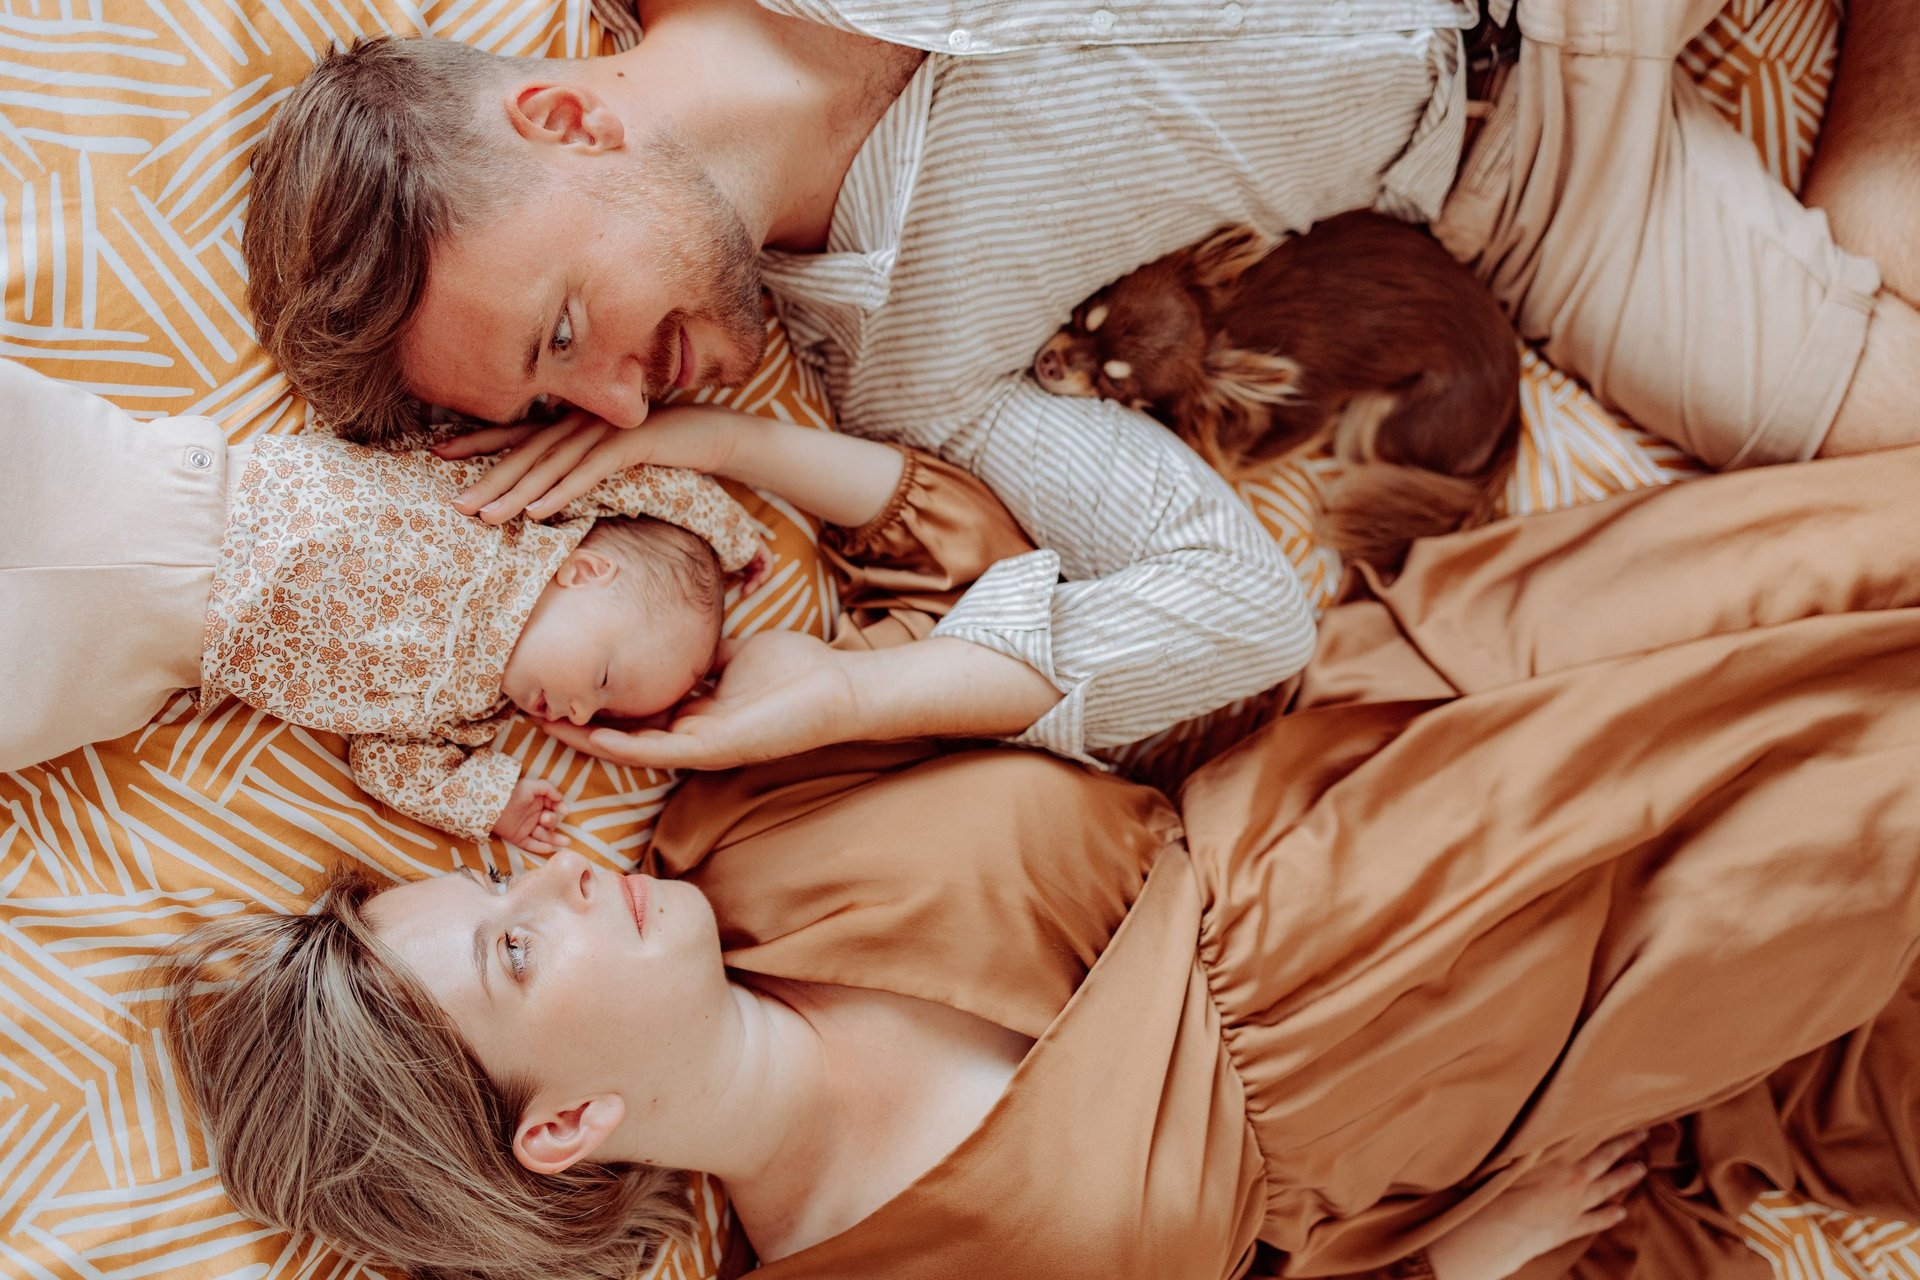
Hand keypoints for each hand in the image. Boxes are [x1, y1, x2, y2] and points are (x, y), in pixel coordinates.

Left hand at [435, 406, 741, 523]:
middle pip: (526, 452)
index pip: (517, 432)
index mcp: (573, 422)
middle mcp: (582, 421)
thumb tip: (544, 490)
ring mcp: (606, 430)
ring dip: (518, 492)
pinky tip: (540, 513)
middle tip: (455, 506)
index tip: (435, 452)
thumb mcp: (612, 456)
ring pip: (552, 465)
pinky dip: (563, 492)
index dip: (476, 440)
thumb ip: (579, 462)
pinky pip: (589, 472)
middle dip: (488, 479)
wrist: (713, 434)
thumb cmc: (659, 450)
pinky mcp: (631, 443)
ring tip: (487, 518)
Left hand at [491, 777, 569, 852]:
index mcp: (538, 803)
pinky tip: (549, 848)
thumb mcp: (531, 785)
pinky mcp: (519, 838)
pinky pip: (531, 845)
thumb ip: (548, 789)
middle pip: (550, 822)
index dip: (560, 808)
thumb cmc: (513, 792)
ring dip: (555, 840)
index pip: (553, 807)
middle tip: (545, 819)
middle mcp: (534, 816)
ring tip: (566, 843)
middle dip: (552, 821)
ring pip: (544, 836)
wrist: (493, 804)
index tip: (564, 811)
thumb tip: (560, 798)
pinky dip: (540, 847)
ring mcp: (527, 828)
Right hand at [536, 631, 862, 770]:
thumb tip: (680, 629)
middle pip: (624, 733)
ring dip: (589, 738)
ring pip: (632, 748)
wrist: (838, 687)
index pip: (637, 712)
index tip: (564, 681)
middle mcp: (694, 734)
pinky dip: (623, 745)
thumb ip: (706, 651)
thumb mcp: (737, 653)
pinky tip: (592, 736)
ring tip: (548, 724)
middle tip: (537, 707)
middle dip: (581, 722)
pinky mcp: (715, 749)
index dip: (599, 700)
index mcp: (699, 712)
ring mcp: (702, 745)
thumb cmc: (796, 671)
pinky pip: (659, 750)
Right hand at [1426, 1132, 1648, 1279]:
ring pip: (1605, 1192)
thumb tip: (1536, 1120)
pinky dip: (1608, 1216)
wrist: (1501, 1232)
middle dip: (1626, 1152)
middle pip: (1607, 1166)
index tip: (1637, 1128)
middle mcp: (1575, 1187)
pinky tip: (1620, 1213)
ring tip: (1640, 1170)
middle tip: (1644, 1138)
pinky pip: (1594, 1221)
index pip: (1599, 1148)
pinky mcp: (1567, 1230)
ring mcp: (1574, 1210)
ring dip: (1623, 1180)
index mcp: (1565, 1168)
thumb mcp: (1515, 1157)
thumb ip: (1531, 1142)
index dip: (1619, 1139)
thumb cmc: (1503, 1191)